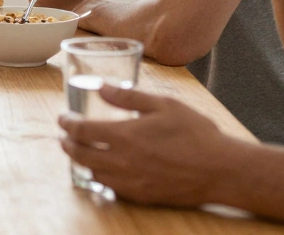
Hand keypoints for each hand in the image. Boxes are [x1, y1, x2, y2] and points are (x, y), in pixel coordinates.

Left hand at [58, 85, 234, 207]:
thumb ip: (128, 97)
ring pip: (93, 173)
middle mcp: (121, 162)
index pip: (82, 131)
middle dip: (68, 144)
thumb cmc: (195, 133)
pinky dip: (101, 177)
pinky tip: (105, 170)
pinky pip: (111, 187)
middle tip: (64, 136)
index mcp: (124, 136)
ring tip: (80, 151)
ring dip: (81, 162)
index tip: (62, 118)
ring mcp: (130, 182)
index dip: (67, 123)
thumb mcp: (163, 105)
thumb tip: (101, 87)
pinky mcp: (141, 196)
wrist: (220, 170)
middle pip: (81, 155)